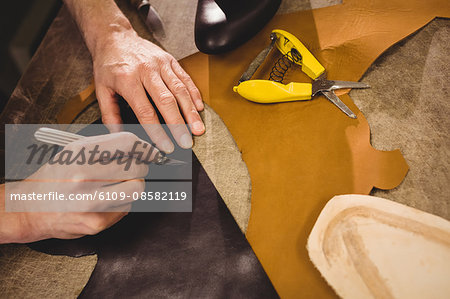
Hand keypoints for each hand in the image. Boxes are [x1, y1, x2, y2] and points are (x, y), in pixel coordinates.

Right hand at [0, 132, 151, 242]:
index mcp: (80, 153)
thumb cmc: (56, 177)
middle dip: (140, 167)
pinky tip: (106, 200)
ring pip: (137, 189)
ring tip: (119, 185)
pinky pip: (127, 208)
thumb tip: (140, 148)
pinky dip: (122, 203)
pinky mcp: (96, 223)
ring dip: (133, 185)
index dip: (145, 147)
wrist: (30, 208)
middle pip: (137, 168)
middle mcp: (84, 176)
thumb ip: (107, 146)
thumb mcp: (74, 151)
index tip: (151, 152)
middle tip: (133, 169)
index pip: (127, 143)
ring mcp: (90, 201)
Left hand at [92, 30, 204, 152]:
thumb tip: (119, 135)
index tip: (166, 146)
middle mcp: (146, 71)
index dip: (158, 131)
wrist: (114, 36)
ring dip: (190, 112)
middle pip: (167, 101)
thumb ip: (110, 114)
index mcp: (127, 80)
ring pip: (180, 90)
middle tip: (187, 142)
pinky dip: (194, 94)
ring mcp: (161, 64)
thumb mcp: (101, 89)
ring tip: (198, 129)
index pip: (145, 111)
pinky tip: (199, 109)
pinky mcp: (170, 60)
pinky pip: (185, 78)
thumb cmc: (108, 64)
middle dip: (179, 125)